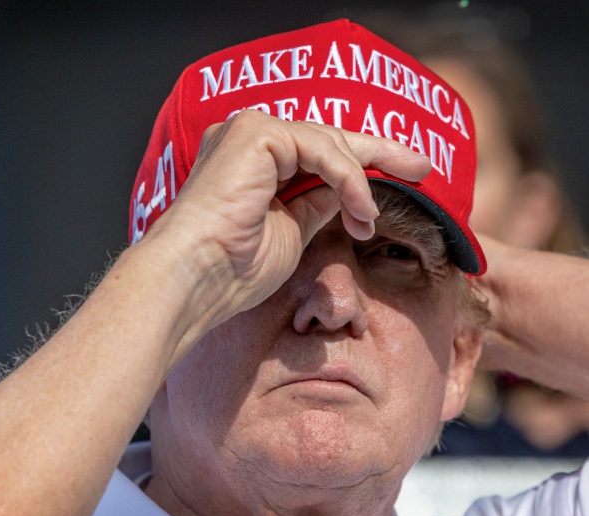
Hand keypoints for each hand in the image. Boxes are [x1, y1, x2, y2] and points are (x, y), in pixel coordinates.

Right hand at [143, 110, 430, 333]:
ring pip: (327, 142)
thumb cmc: (235, 269)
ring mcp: (252, 132)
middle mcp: (253, 141)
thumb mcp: (292, 232)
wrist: (198, 279)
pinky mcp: (255, 134)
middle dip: (379, 152)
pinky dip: (347, 179)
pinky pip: (320, 150)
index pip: (319, 153)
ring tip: (370, 220)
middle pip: (329, 138)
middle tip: (422, 165)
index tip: (402, 175)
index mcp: (257, 163)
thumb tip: (345, 194)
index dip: (361, 165)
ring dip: (359, 180)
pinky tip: (360, 211)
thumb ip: (317, 204)